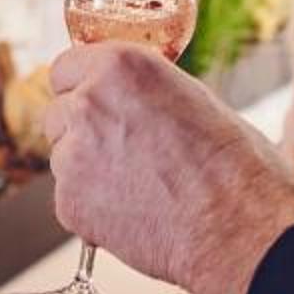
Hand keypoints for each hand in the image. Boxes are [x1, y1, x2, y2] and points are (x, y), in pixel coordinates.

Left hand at [44, 43, 293, 293]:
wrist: (235, 227)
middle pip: (58, 113)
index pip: (66, 68)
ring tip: (137, 186)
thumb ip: (145, 93)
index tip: (97, 105)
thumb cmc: (232, 164)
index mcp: (119, 66)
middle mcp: (88, 103)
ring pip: (63, 157)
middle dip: (81, 131)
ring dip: (86, 169)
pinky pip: (69, 198)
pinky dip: (92, 207)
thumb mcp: (193, 99)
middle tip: (121, 152)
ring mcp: (72, 155)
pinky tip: (134, 212)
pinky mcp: (68, 203)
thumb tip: (130, 101)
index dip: (82, 88)